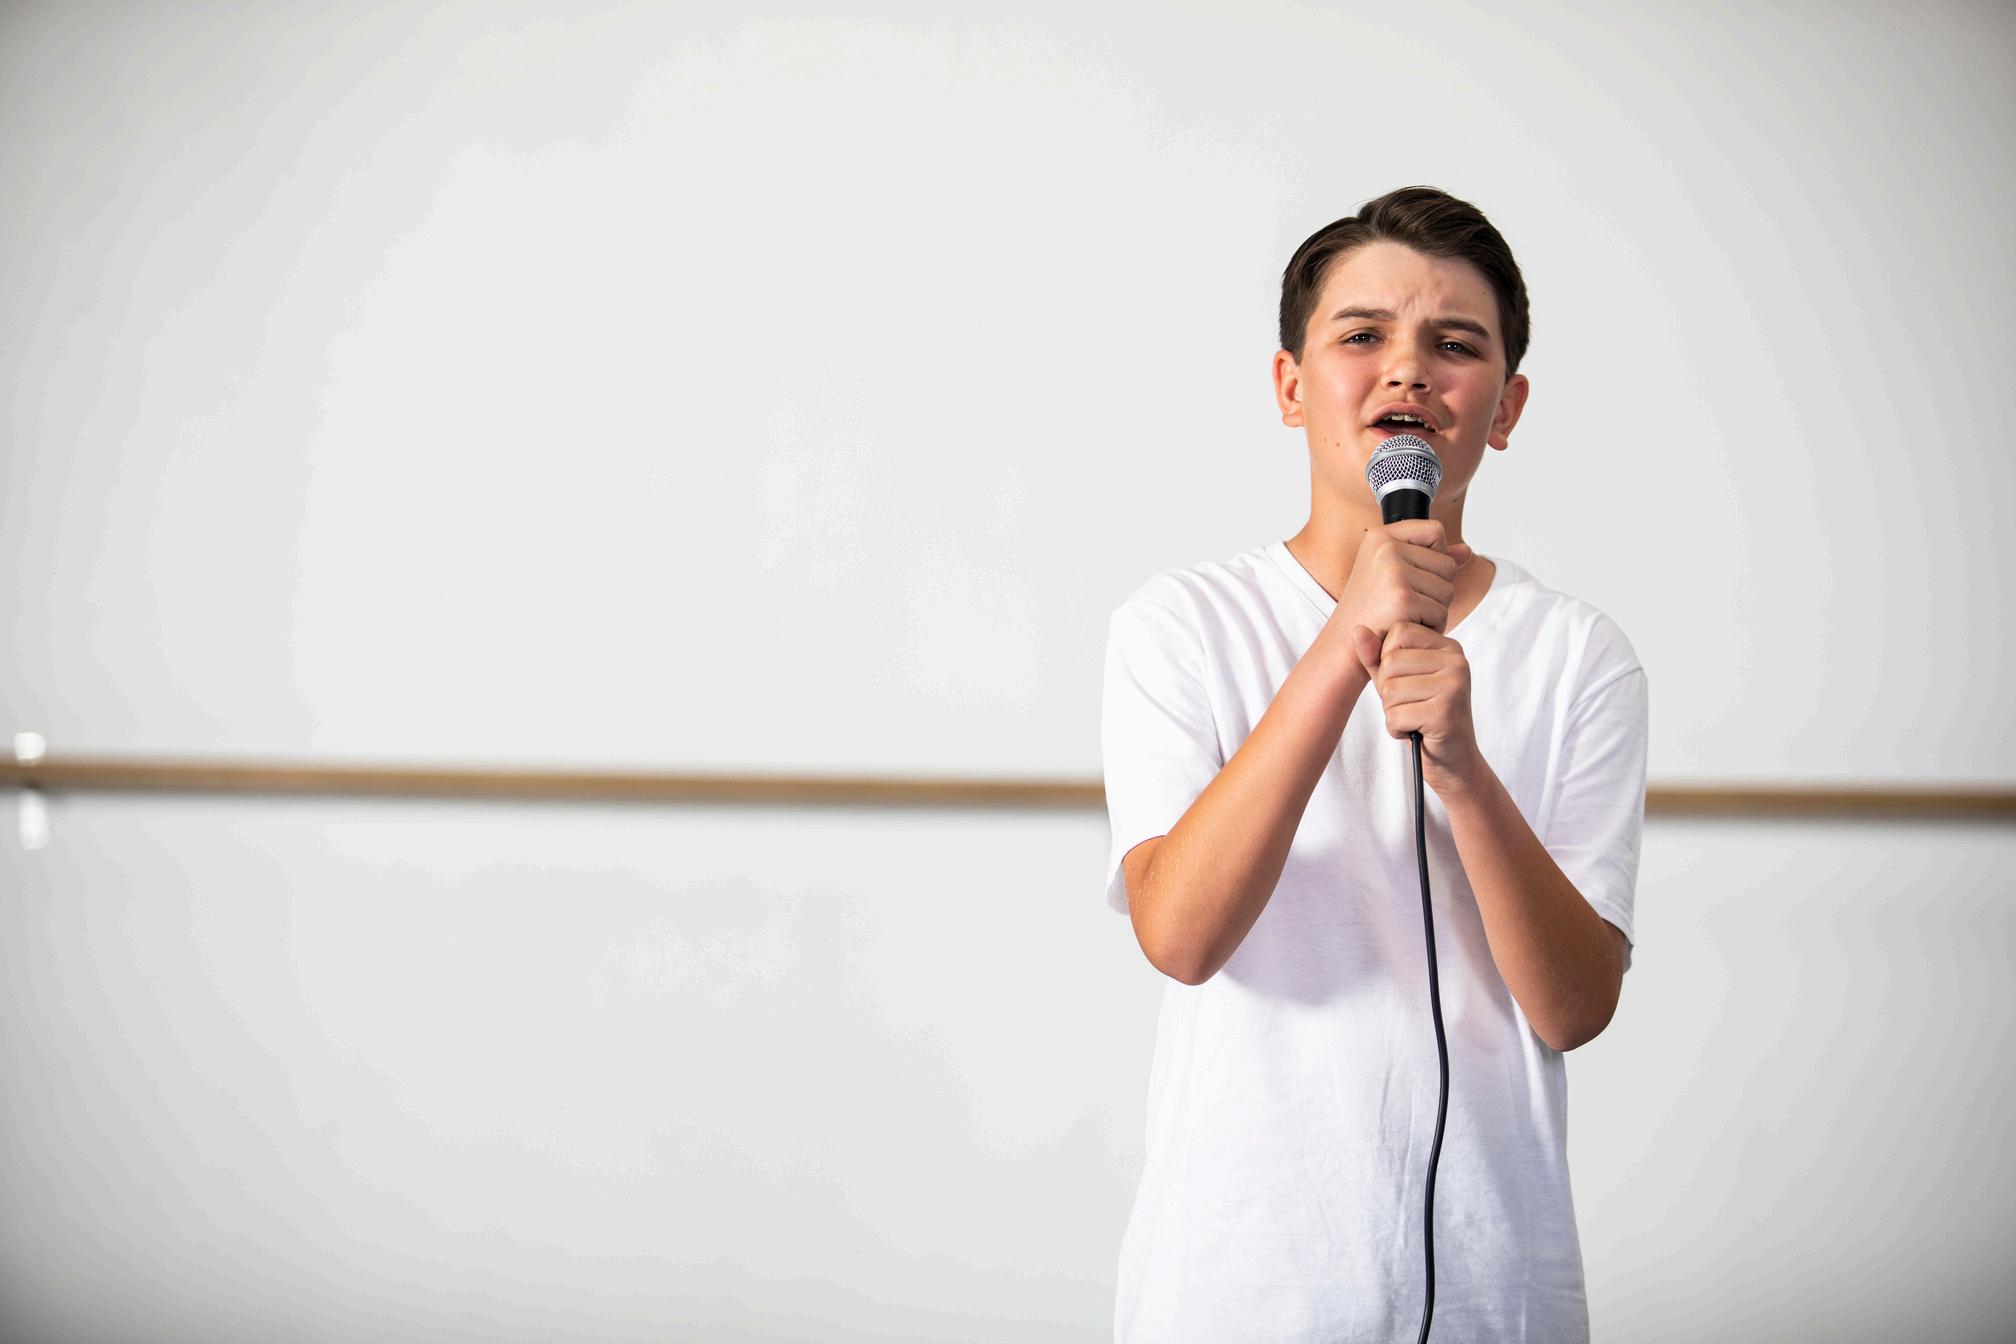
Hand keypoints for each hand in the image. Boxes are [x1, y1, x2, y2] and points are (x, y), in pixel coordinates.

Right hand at [1330, 519, 1473, 643]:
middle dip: (1435, 590)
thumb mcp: (1393, 574)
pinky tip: (1404, 627)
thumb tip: (1467, 551)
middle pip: (1447, 564)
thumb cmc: (1369, 611)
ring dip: (1433, 610)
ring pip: (1448, 590)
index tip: (1412, 575)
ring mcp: (1393, 572)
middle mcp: (1385, 548)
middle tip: (1403, 603)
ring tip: (1403, 615)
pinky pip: (1441, 612)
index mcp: (1379, 536)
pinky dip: (1429, 626)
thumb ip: (1430, 558)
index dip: (1435, 556)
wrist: (1344, 646)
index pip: (1435, 531)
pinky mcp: (1402, 599)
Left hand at [1349, 621, 1484, 797]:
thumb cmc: (1422, 716)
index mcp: (1448, 646)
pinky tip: (1416, 732)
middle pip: (1391, 662)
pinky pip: (1395, 715)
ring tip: (1414, 718)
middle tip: (1410, 705)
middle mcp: (1456, 661)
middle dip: (1388, 691)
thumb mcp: (1397, 681)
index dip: (1388, 661)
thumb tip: (1357, 629)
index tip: (1407, 682)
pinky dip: (1397, 729)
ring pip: (1390, 690)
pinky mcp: (1445, 712)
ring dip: (1393, 712)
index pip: (1398, 632)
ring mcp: (1454, 686)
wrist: (1453, 761)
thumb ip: (1377, 656)